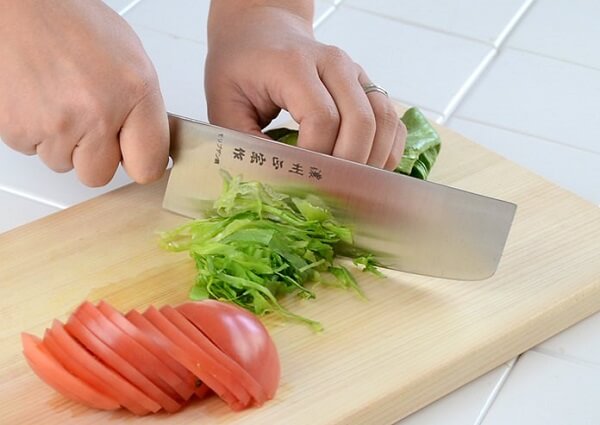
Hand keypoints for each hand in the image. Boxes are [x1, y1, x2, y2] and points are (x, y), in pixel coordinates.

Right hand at [0, 0, 168, 185]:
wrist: (18, 6)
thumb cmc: (70, 22)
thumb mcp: (130, 57)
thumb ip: (142, 106)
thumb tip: (147, 140)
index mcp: (134, 92)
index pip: (148, 166)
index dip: (139, 162)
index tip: (135, 156)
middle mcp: (98, 113)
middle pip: (100, 175)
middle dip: (94, 155)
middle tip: (88, 122)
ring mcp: (57, 125)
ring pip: (64, 164)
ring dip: (62, 142)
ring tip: (60, 100)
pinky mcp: (18, 129)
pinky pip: (32, 150)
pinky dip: (34, 131)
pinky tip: (39, 100)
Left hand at [205, 2, 405, 169]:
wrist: (260, 31)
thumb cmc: (239, 67)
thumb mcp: (224, 104)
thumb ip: (246, 143)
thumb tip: (279, 182)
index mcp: (293, 65)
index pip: (322, 119)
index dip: (317, 157)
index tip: (301, 180)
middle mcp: (332, 63)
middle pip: (361, 122)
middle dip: (348, 166)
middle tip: (330, 193)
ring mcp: (355, 72)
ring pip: (383, 119)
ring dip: (372, 160)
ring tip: (350, 186)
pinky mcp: (366, 84)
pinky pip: (391, 119)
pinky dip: (387, 148)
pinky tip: (368, 169)